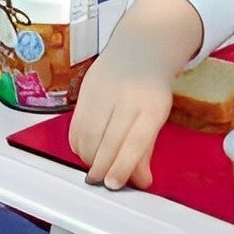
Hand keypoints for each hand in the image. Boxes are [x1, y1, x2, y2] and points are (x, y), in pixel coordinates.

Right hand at [68, 35, 175, 190]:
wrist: (139, 48)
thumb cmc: (150, 89)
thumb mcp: (157, 117)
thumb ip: (146, 151)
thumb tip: (140, 182)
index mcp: (152, 106)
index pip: (135, 141)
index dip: (122, 166)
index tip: (113, 184)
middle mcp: (127, 98)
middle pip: (108, 141)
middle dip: (101, 167)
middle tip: (100, 182)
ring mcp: (104, 92)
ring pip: (88, 135)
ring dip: (89, 157)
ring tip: (94, 167)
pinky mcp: (86, 89)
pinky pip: (76, 124)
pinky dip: (78, 144)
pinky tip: (85, 150)